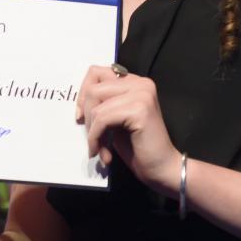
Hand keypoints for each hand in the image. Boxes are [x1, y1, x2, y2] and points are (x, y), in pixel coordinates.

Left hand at [76, 65, 178, 193]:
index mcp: (135, 82)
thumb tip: (80, 98)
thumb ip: (103, 103)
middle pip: (93, 89)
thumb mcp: (115, 119)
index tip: (80, 117)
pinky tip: (103, 154)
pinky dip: (96, 138)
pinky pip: (102, 120)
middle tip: (92, 138)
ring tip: (99, 149)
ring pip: (96, 106)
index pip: (97, 73)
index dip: (83, 94)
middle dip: (86, 117)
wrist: (160, 168)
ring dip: (92, 132)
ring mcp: (142, 94)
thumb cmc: (137, 146)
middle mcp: (141, 83)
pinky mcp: (140, 109)